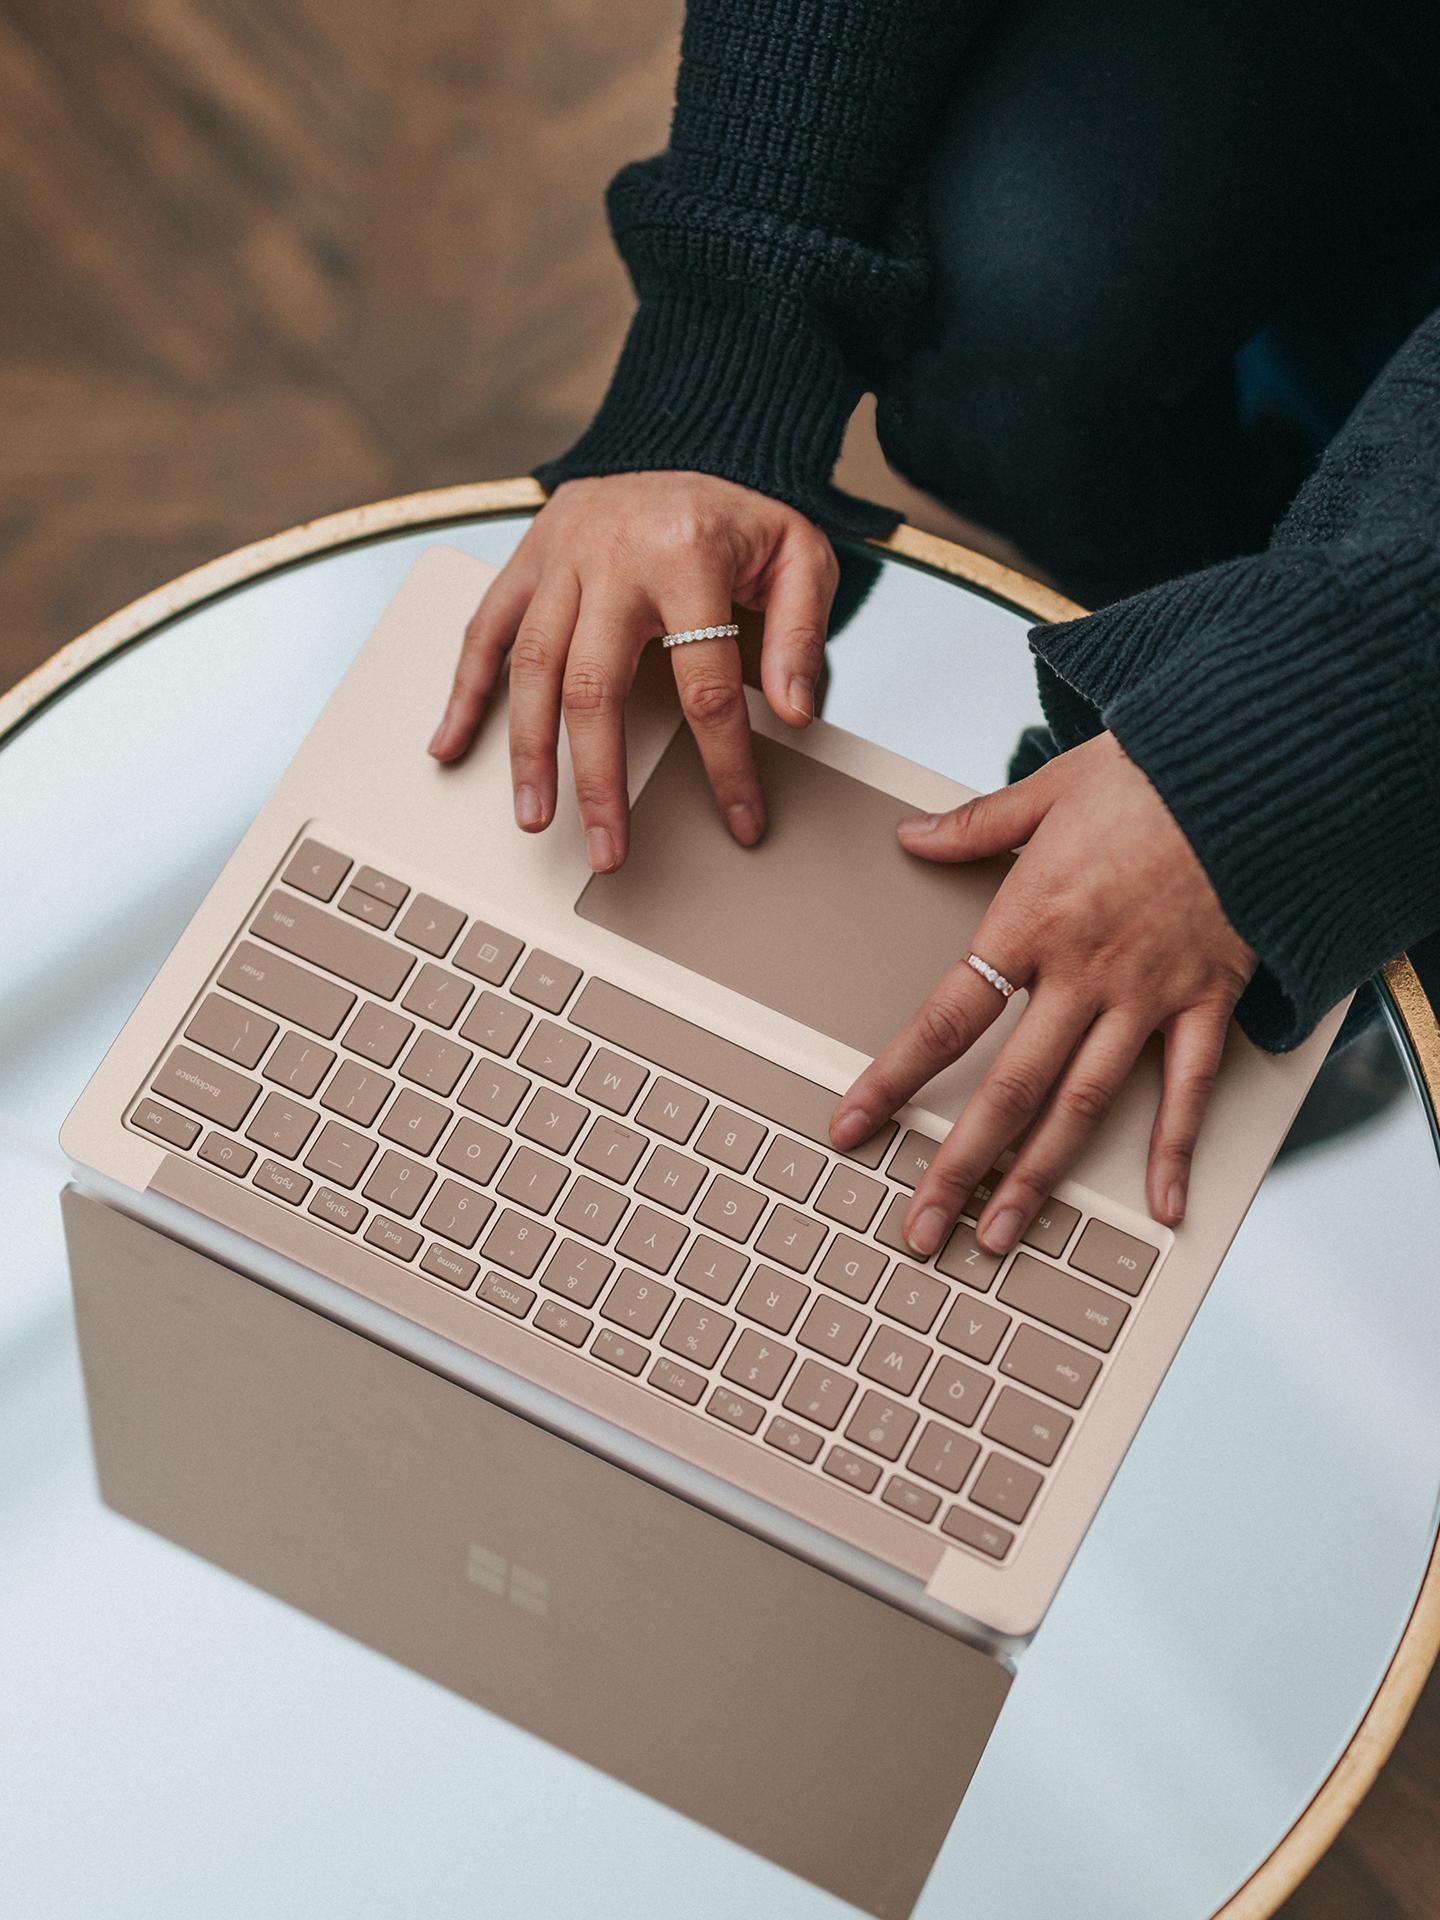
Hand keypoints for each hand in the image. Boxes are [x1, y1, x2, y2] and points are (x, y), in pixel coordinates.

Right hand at [428, 472, 838, 872]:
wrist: (687, 439)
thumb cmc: (743, 515)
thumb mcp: (800, 557)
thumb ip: (801, 634)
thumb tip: (792, 712)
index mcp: (688, 554)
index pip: (705, 681)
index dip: (725, 762)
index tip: (739, 820)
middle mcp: (613, 555)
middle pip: (595, 685)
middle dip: (599, 778)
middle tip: (607, 850)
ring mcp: (560, 556)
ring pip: (531, 665)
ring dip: (528, 751)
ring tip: (534, 817)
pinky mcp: (527, 557)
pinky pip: (485, 628)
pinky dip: (463, 689)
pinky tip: (451, 745)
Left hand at [829, 732, 1255, 1253]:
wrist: (1256, 769)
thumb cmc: (1152, 772)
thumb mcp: (1050, 787)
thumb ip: (976, 824)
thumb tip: (914, 834)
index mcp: (1030, 922)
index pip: (945, 1019)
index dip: (892, 1079)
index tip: (851, 1126)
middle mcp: (1082, 973)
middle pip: (1006, 1089)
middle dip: (957, 1166)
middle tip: (922, 1227)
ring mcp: (1147, 995)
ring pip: (1082, 1106)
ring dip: (1038, 1178)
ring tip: (1002, 1235)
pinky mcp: (1208, 1000)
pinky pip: (1188, 1089)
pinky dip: (1175, 1150)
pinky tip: (1163, 1206)